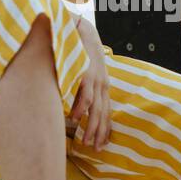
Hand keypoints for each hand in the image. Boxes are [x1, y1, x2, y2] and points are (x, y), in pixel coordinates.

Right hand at [68, 18, 112, 149]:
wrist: (80, 30)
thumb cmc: (81, 54)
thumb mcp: (86, 73)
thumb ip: (84, 89)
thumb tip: (76, 108)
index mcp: (103, 85)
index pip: (106, 112)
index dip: (105, 129)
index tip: (102, 145)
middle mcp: (102, 84)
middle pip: (103, 114)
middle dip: (99, 133)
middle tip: (95, 149)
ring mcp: (95, 80)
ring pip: (96, 109)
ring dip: (91, 127)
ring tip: (86, 142)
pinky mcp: (86, 74)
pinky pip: (84, 95)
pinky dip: (79, 109)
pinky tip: (73, 120)